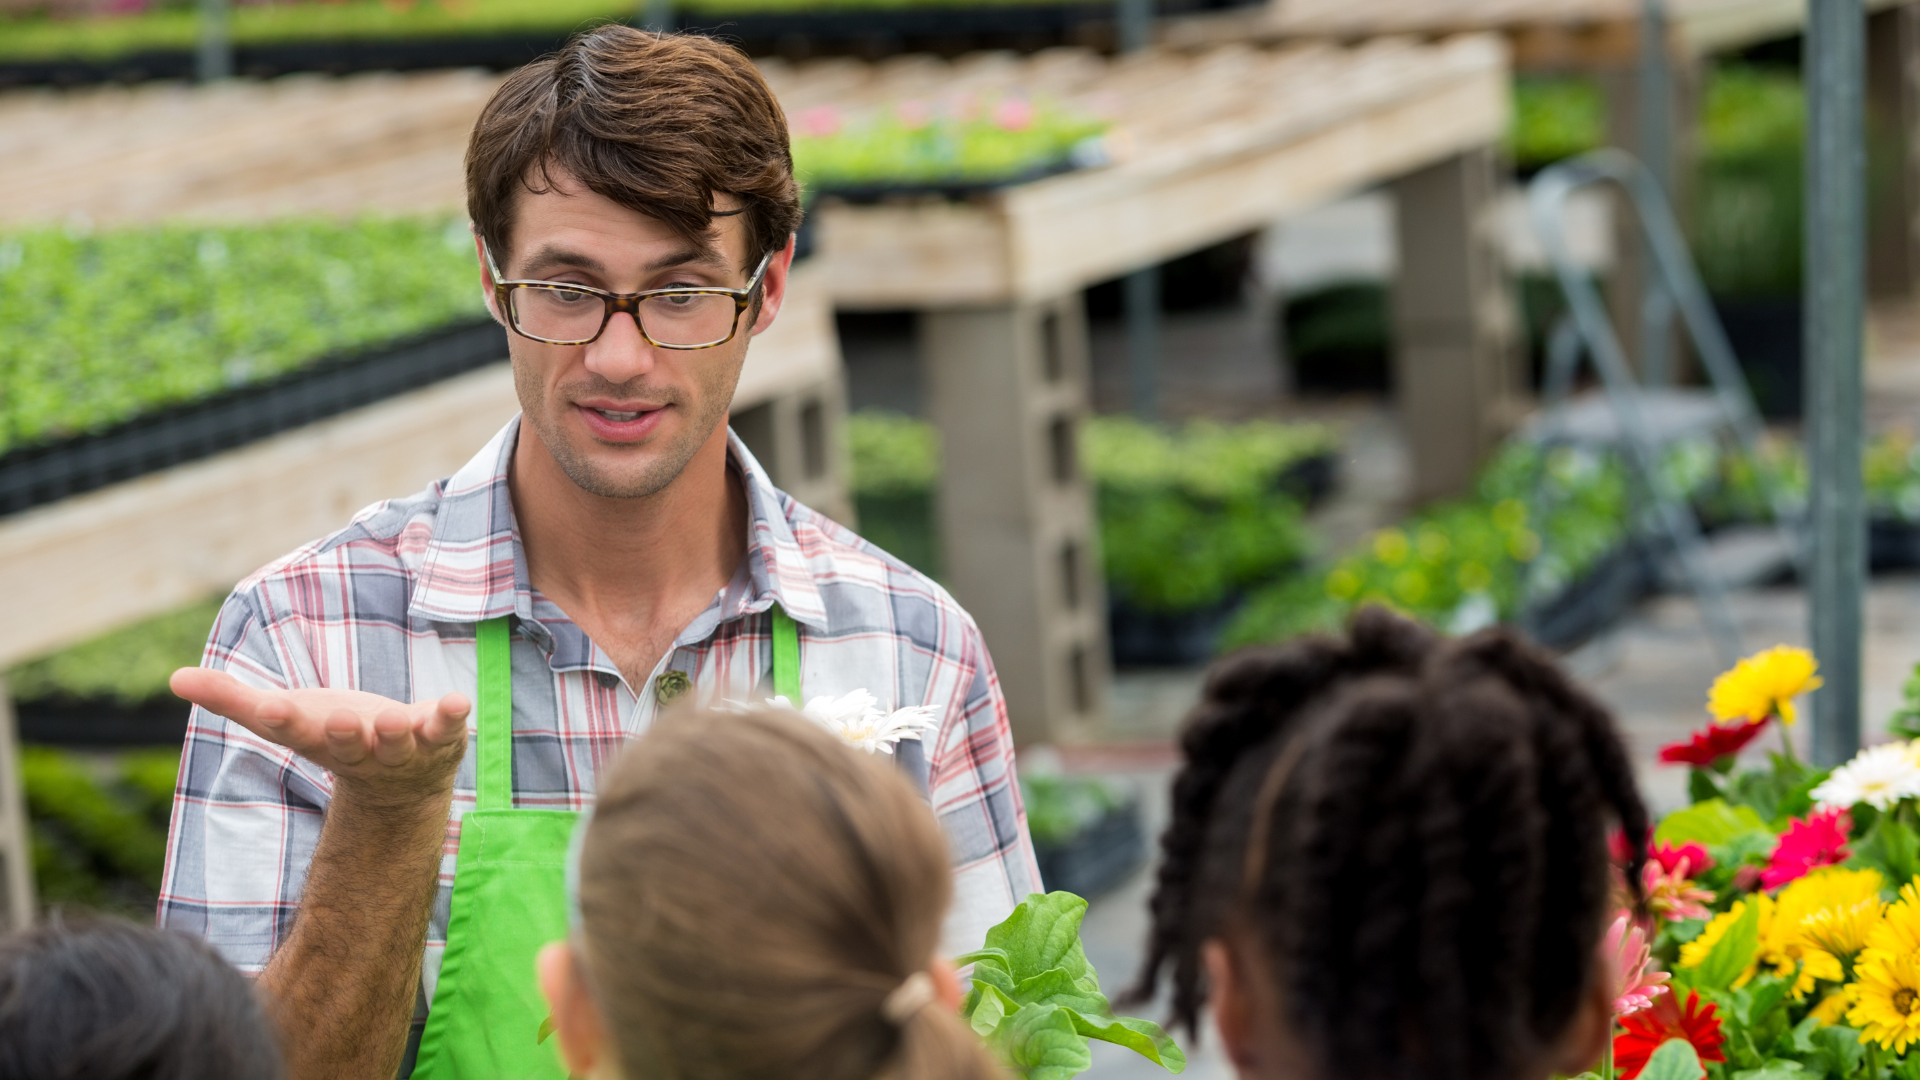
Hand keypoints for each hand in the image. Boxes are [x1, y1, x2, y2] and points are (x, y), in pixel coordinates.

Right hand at [170, 668, 470, 800]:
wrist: (399, 785)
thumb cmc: (334, 737)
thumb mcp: (285, 715)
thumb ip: (234, 699)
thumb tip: (174, 678)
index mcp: (319, 741)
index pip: (295, 732)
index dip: (282, 720)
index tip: (269, 708)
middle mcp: (361, 751)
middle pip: (350, 745)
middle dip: (345, 735)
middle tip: (339, 722)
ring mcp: (403, 748)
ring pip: (399, 742)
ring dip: (395, 732)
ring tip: (391, 720)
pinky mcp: (439, 737)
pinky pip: (447, 728)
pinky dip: (451, 717)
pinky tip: (457, 701)